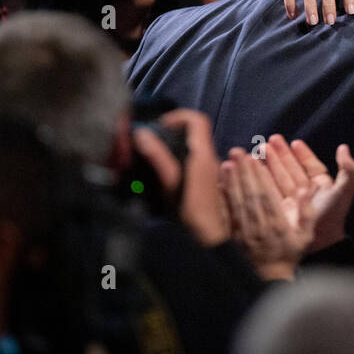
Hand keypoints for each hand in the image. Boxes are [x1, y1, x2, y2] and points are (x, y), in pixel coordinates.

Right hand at [131, 109, 229, 246]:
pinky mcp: (206, 180)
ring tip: (154, 155)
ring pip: (193, 145)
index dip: (178, 116)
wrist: (211, 236)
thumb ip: (158, 157)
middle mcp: (210, 157)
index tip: (160, 127)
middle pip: (194, 131)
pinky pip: (193, 159)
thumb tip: (142, 133)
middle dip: (172, 130)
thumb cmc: (192, 210)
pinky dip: (178, 157)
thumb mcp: (171, 182)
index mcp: (203, 153)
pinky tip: (164, 172)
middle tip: (153, 141)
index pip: (197, 119)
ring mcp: (209, 168)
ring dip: (174, 145)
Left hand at [220, 146, 315, 279]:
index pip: (267, 196)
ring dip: (231, 182)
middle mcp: (259, 228)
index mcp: (278, 226)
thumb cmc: (290, 252)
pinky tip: (219, 183)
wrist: (270, 277)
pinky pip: (226, 215)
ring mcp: (243, 233)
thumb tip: (305, 190)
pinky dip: (222, 198)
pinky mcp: (232, 236)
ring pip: (236, 203)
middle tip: (238, 152)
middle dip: (243, 172)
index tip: (254, 159)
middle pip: (250, 196)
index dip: (259, 177)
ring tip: (227, 162)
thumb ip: (306, 213)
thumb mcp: (305, 235)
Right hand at [259, 135, 353, 253]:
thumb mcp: (343, 190)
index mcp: (321, 186)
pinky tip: (253, 169)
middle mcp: (305, 192)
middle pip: (290, 169)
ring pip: (278, 178)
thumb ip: (347, 169)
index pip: (310, 166)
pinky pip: (269, 190)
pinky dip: (260, 179)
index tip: (295, 143)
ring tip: (257, 151)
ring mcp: (291, 201)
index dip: (302, 154)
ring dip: (268, 164)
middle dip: (279, 155)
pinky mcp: (278, 210)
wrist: (318, 242)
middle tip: (268, 142)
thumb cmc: (332, 216)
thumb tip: (343, 147)